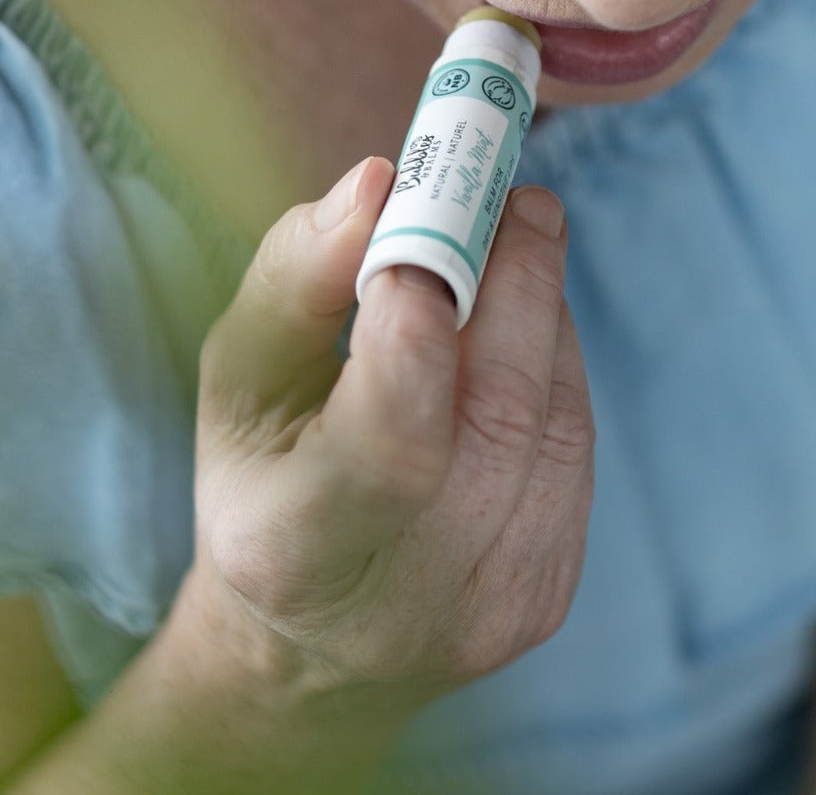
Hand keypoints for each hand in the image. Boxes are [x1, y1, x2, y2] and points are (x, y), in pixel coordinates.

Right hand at [193, 156, 593, 700]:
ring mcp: (496, 606)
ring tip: (518, 249)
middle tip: (514, 195)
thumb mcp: (241, 379)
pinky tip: (525, 332)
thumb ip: (295, 278)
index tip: (430, 221)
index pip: (389, 445)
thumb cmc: (264, 482)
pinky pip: (574, 446)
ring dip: (545, 313)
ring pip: (554, 420)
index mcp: (297, 551)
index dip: (421, 330)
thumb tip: (379, 183)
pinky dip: (556, 367)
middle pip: (498, 419)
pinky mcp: (548, 594)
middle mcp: (410, 600)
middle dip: (516, 283)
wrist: (318, 631)